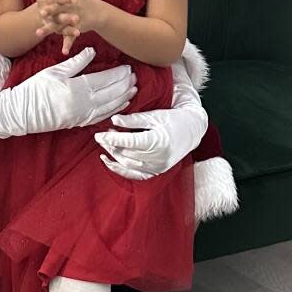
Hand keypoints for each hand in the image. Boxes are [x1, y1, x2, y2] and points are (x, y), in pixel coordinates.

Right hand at [13, 46, 136, 133]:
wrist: (23, 112)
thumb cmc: (36, 89)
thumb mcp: (55, 71)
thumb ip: (77, 62)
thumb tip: (92, 51)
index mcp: (78, 88)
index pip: (105, 80)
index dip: (119, 75)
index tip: (128, 69)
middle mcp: (84, 104)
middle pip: (111, 94)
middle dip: (125, 85)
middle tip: (135, 77)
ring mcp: (83, 116)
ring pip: (110, 107)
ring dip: (123, 98)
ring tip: (133, 90)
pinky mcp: (80, 123)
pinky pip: (102, 117)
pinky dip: (114, 110)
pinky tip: (121, 105)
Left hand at [35, 0, 103, 55]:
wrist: (96, 13)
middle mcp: (70, 7)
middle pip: (59, 8)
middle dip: (51, 10)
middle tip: (42, 11)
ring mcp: (73, 19)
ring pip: (60, 24)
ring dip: (49, 29)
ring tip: (38, 33)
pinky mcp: (75, 29)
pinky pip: (70, 37)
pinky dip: (67, 45)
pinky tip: (63, 52)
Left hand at [94, 63, 207, 178]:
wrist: (192, 131)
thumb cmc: (173, 120)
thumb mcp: (154, 116)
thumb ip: (133, 120)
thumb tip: (113, 120)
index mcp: (159, 141)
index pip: (129, 142)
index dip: (112, 139)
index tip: (99, 134)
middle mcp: (158, 157)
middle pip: (127, 153)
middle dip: (111, 145)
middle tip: (101, 136)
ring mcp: (157, 167)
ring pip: (128, 164)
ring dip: (114, 155)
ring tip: (105, 144)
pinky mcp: (156, 172)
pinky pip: (134, 174)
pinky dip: (120, 170)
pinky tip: (108, 162)